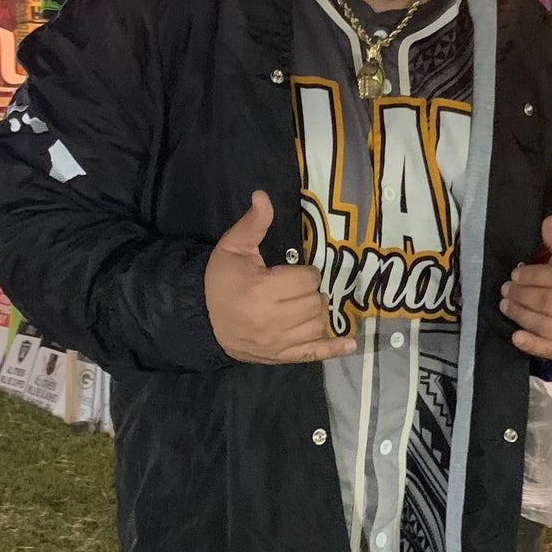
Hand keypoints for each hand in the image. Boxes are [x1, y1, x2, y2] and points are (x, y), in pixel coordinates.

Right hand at [204, 191, 354, 362]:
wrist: (201, 319)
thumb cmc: (219, 281)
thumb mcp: (232, 248)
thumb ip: (253, 223)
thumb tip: (263, 195)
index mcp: (262, 289)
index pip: (308, 279)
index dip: (306, 273)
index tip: (294, 273)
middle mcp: (272, 319)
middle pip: (316, 302)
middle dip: (312, 292)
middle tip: (298, 289)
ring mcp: (278, 342)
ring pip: (318, 324)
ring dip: (318, 313)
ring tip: (306, 305)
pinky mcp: (280, 357)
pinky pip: (313, 354)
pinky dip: (334, 348)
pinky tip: (350, 342)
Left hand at [500, 215, 551, 359]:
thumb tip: (549, 221)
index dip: (533, 276)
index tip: (515, 274)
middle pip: (549, 302)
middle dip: (523, 295)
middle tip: (506, 290)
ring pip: (546, 325)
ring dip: (520, 315)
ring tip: (505, 305)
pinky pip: (549, 350)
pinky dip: (531, 344)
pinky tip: (515, 336)